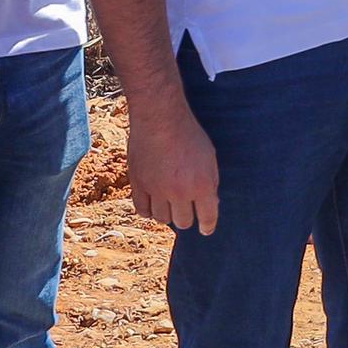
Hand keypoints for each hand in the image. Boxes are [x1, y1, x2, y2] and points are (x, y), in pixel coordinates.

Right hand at [128, 99, 222, 233]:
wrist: (159, 117)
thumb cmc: (188, 133)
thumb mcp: (209, 157)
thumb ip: (210, 182)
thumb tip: (210, 204)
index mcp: (202, 185)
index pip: (207, 218)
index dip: (207, 226)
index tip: (205, 229)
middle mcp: (180, 192)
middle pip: (183, 222)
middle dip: (186, 217)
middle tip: (186, 210)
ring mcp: (156, 189)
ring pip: (161, 218)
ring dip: (167, 213)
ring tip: (169, 204)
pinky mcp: (138, 183)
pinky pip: (141, 210)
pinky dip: (148, 210)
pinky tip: (152, 204)